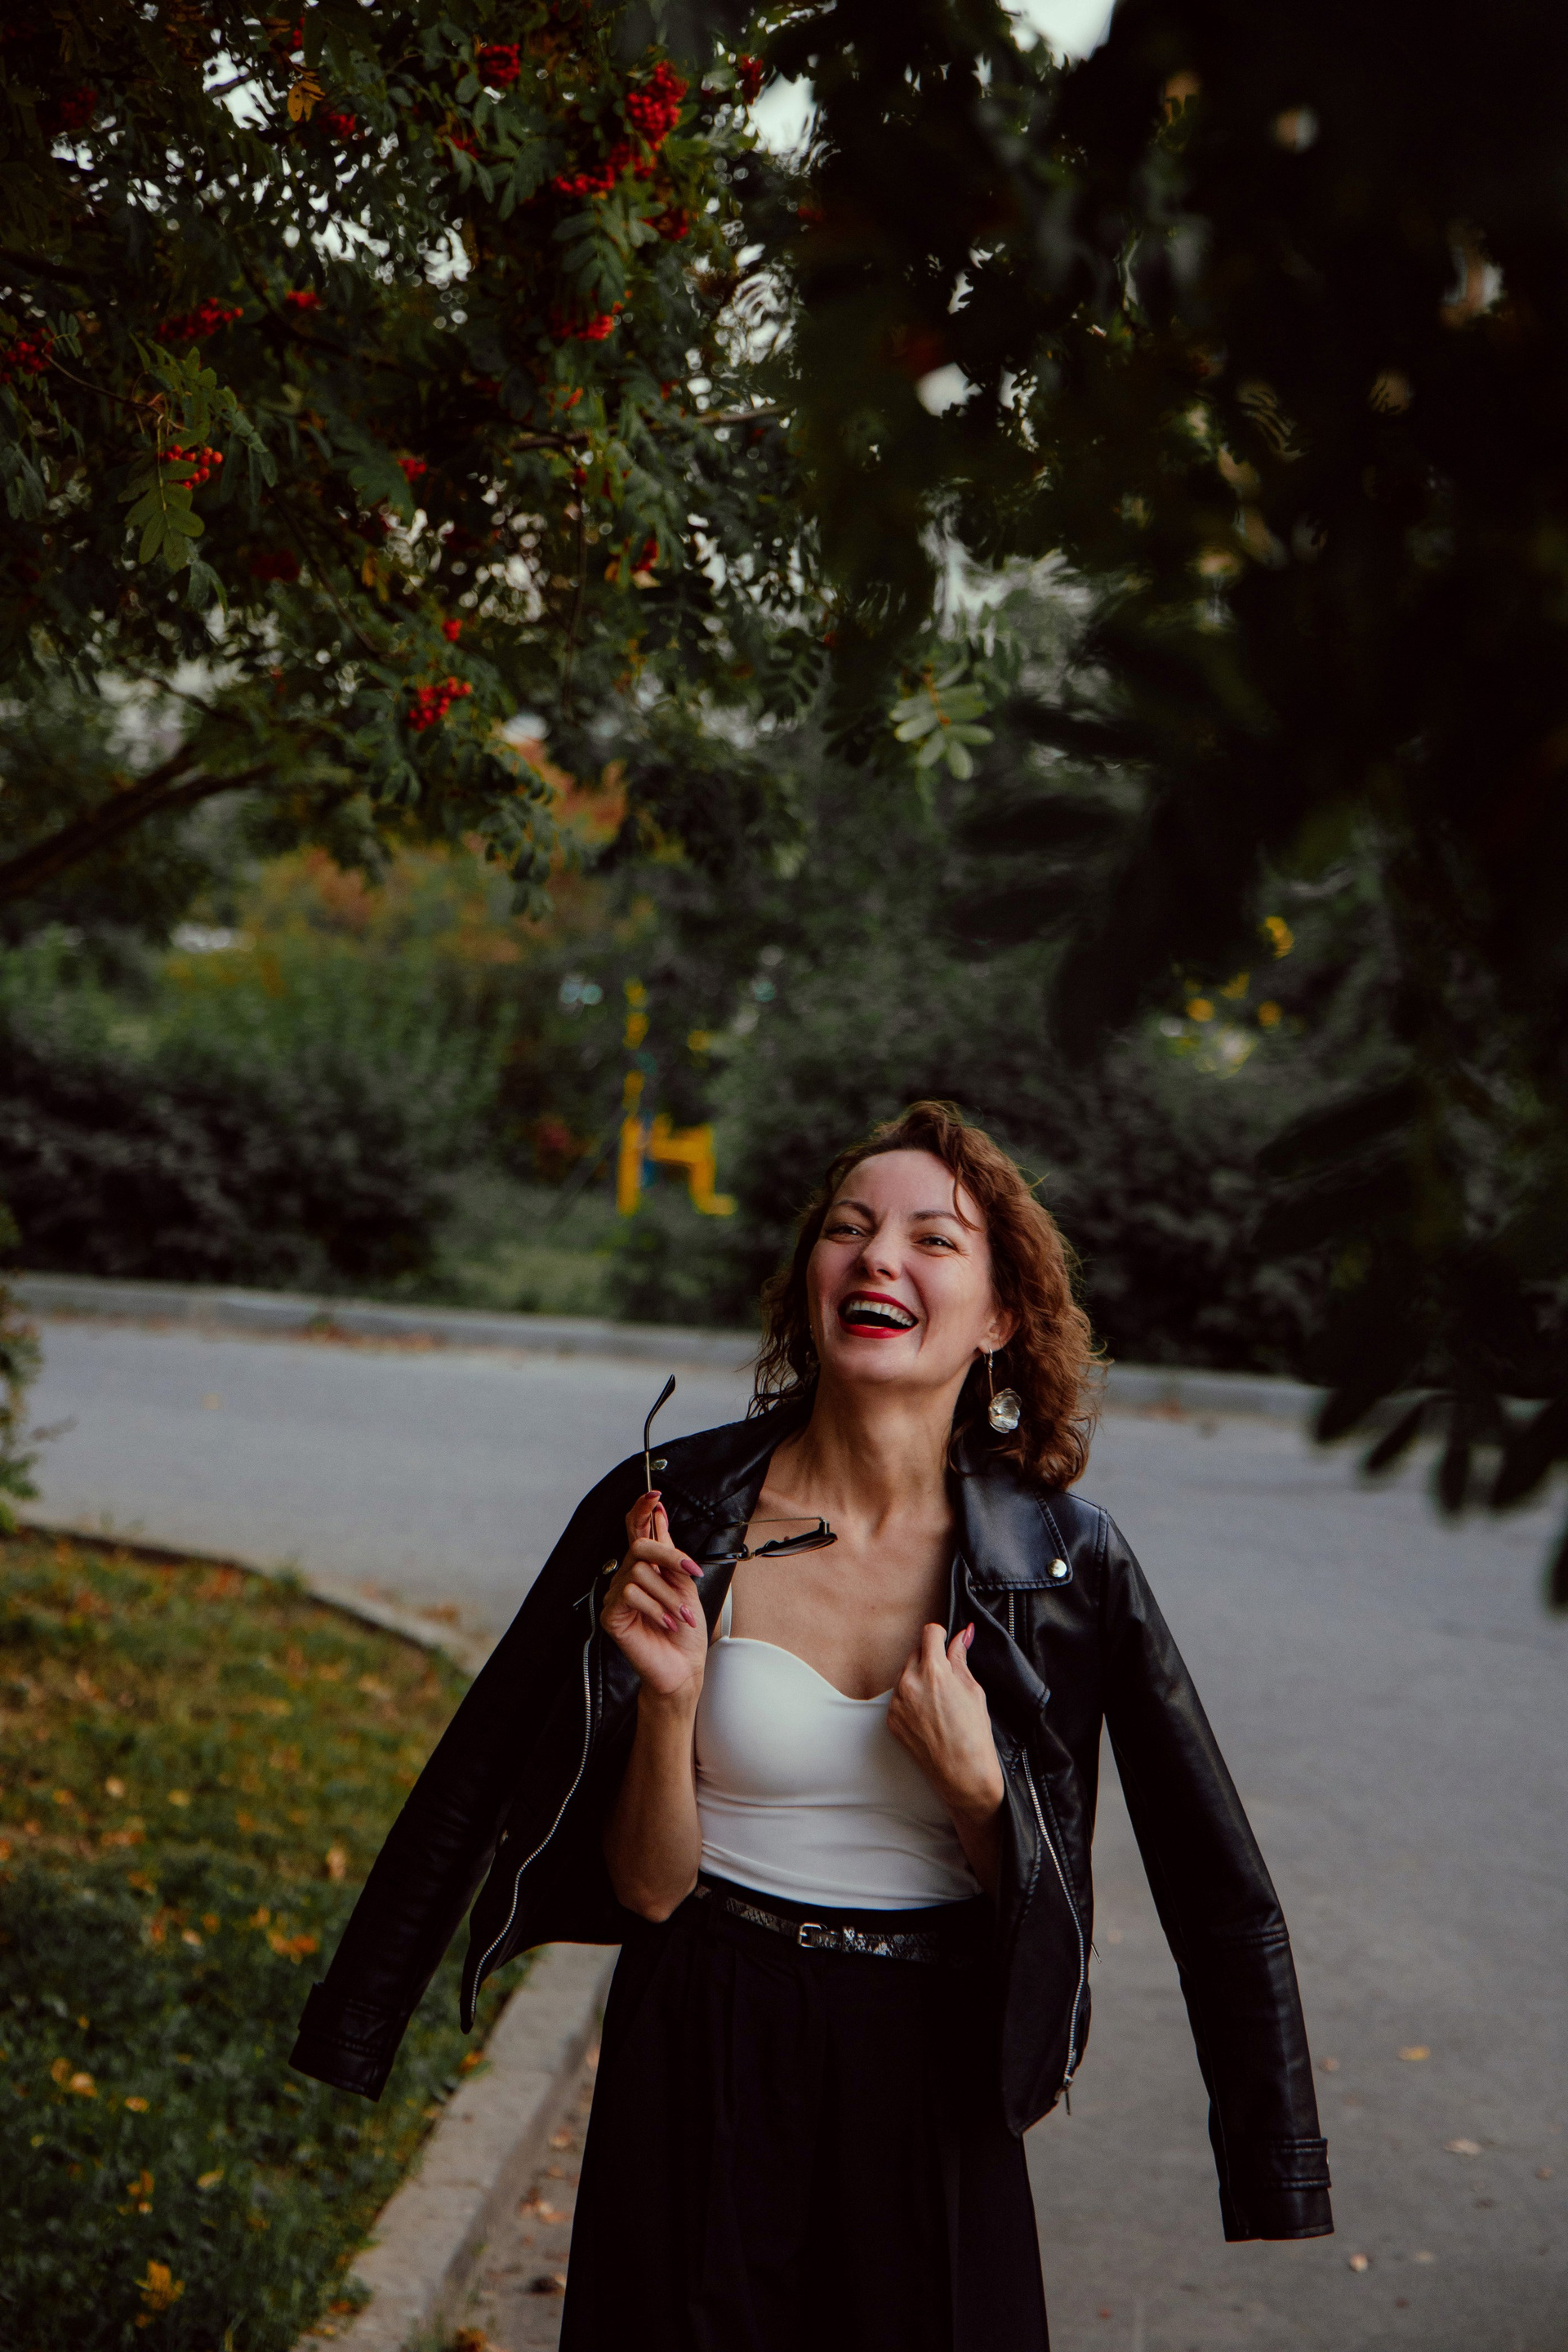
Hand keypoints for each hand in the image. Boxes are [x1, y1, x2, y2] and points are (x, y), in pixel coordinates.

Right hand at [600, 1492, 707, 1704]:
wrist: (684, 1666)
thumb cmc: (685, 1629)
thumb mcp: (685, 1584)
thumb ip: (670, 1552)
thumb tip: (661, 1515)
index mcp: (648, 1567)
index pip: (637, 1530)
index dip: (641, 1509)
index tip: (655, 1493)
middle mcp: (629, 1577)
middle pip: (641, 1546)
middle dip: (669, 1556)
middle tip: (690, 1574)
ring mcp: (618, 1595)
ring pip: (640, 1573)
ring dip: (669, 1596)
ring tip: (681, 1616)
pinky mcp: (611, 1615)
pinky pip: (630, 1594)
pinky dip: (655, 1608)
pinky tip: (666, 1624)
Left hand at [887, 1623, 1005, 1880]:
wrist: (962, 1775)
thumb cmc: (974, 1734)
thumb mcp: (973, 1690)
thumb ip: (961, 1658)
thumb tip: (963, 1633)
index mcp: (933, 1671)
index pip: (929, 1632)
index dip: (941, 1636)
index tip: (946, 1644)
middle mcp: (909, 1683)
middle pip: (916, 1652)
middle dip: (930, 1658)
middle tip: (947, 1677)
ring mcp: (897, 1703)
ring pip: (906, 1674)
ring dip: (919, 1678)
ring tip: (939, 1701)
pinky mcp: (891, 1720)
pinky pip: (899, 1698)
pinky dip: (911, 1700)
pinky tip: (929, 1716)